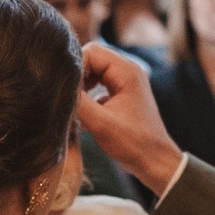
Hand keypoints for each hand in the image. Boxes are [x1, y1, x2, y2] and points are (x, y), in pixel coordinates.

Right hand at [77, 46, 186, 193]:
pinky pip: (100, 86)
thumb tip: (59, 89)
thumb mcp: (100, 123)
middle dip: (78, 76)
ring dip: (82, 87)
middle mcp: (129, 72)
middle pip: (93, 59)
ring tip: (76, 106)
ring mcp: (126, 83)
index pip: (92, 52)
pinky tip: (85, 117)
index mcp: (127, 71)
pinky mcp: (123, 95)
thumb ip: (78, 102)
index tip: (67, 88)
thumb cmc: (133, 143)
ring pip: (95, 73)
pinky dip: (90, 97)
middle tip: (69, 97)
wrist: (155, 162)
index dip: (75, 67)